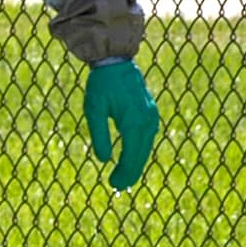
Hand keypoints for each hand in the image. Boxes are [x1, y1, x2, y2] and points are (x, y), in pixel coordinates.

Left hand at [81, 59, 158, 191]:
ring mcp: (151, 116)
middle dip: (130, 172)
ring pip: (146, 147)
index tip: (113, 184)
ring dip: (136, 163)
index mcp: (133, 122)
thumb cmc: (102, 84)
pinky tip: (131, 157)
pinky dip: (140, 150)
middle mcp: (147, 121)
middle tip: (117, 185)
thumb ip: (99, 135)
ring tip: (123, 176)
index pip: (131, 156)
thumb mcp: (94, 110)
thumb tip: (104, 160)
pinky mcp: (151, 112)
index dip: (124, 173)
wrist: (116, 61)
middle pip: (141, 155)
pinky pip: (147, 137)